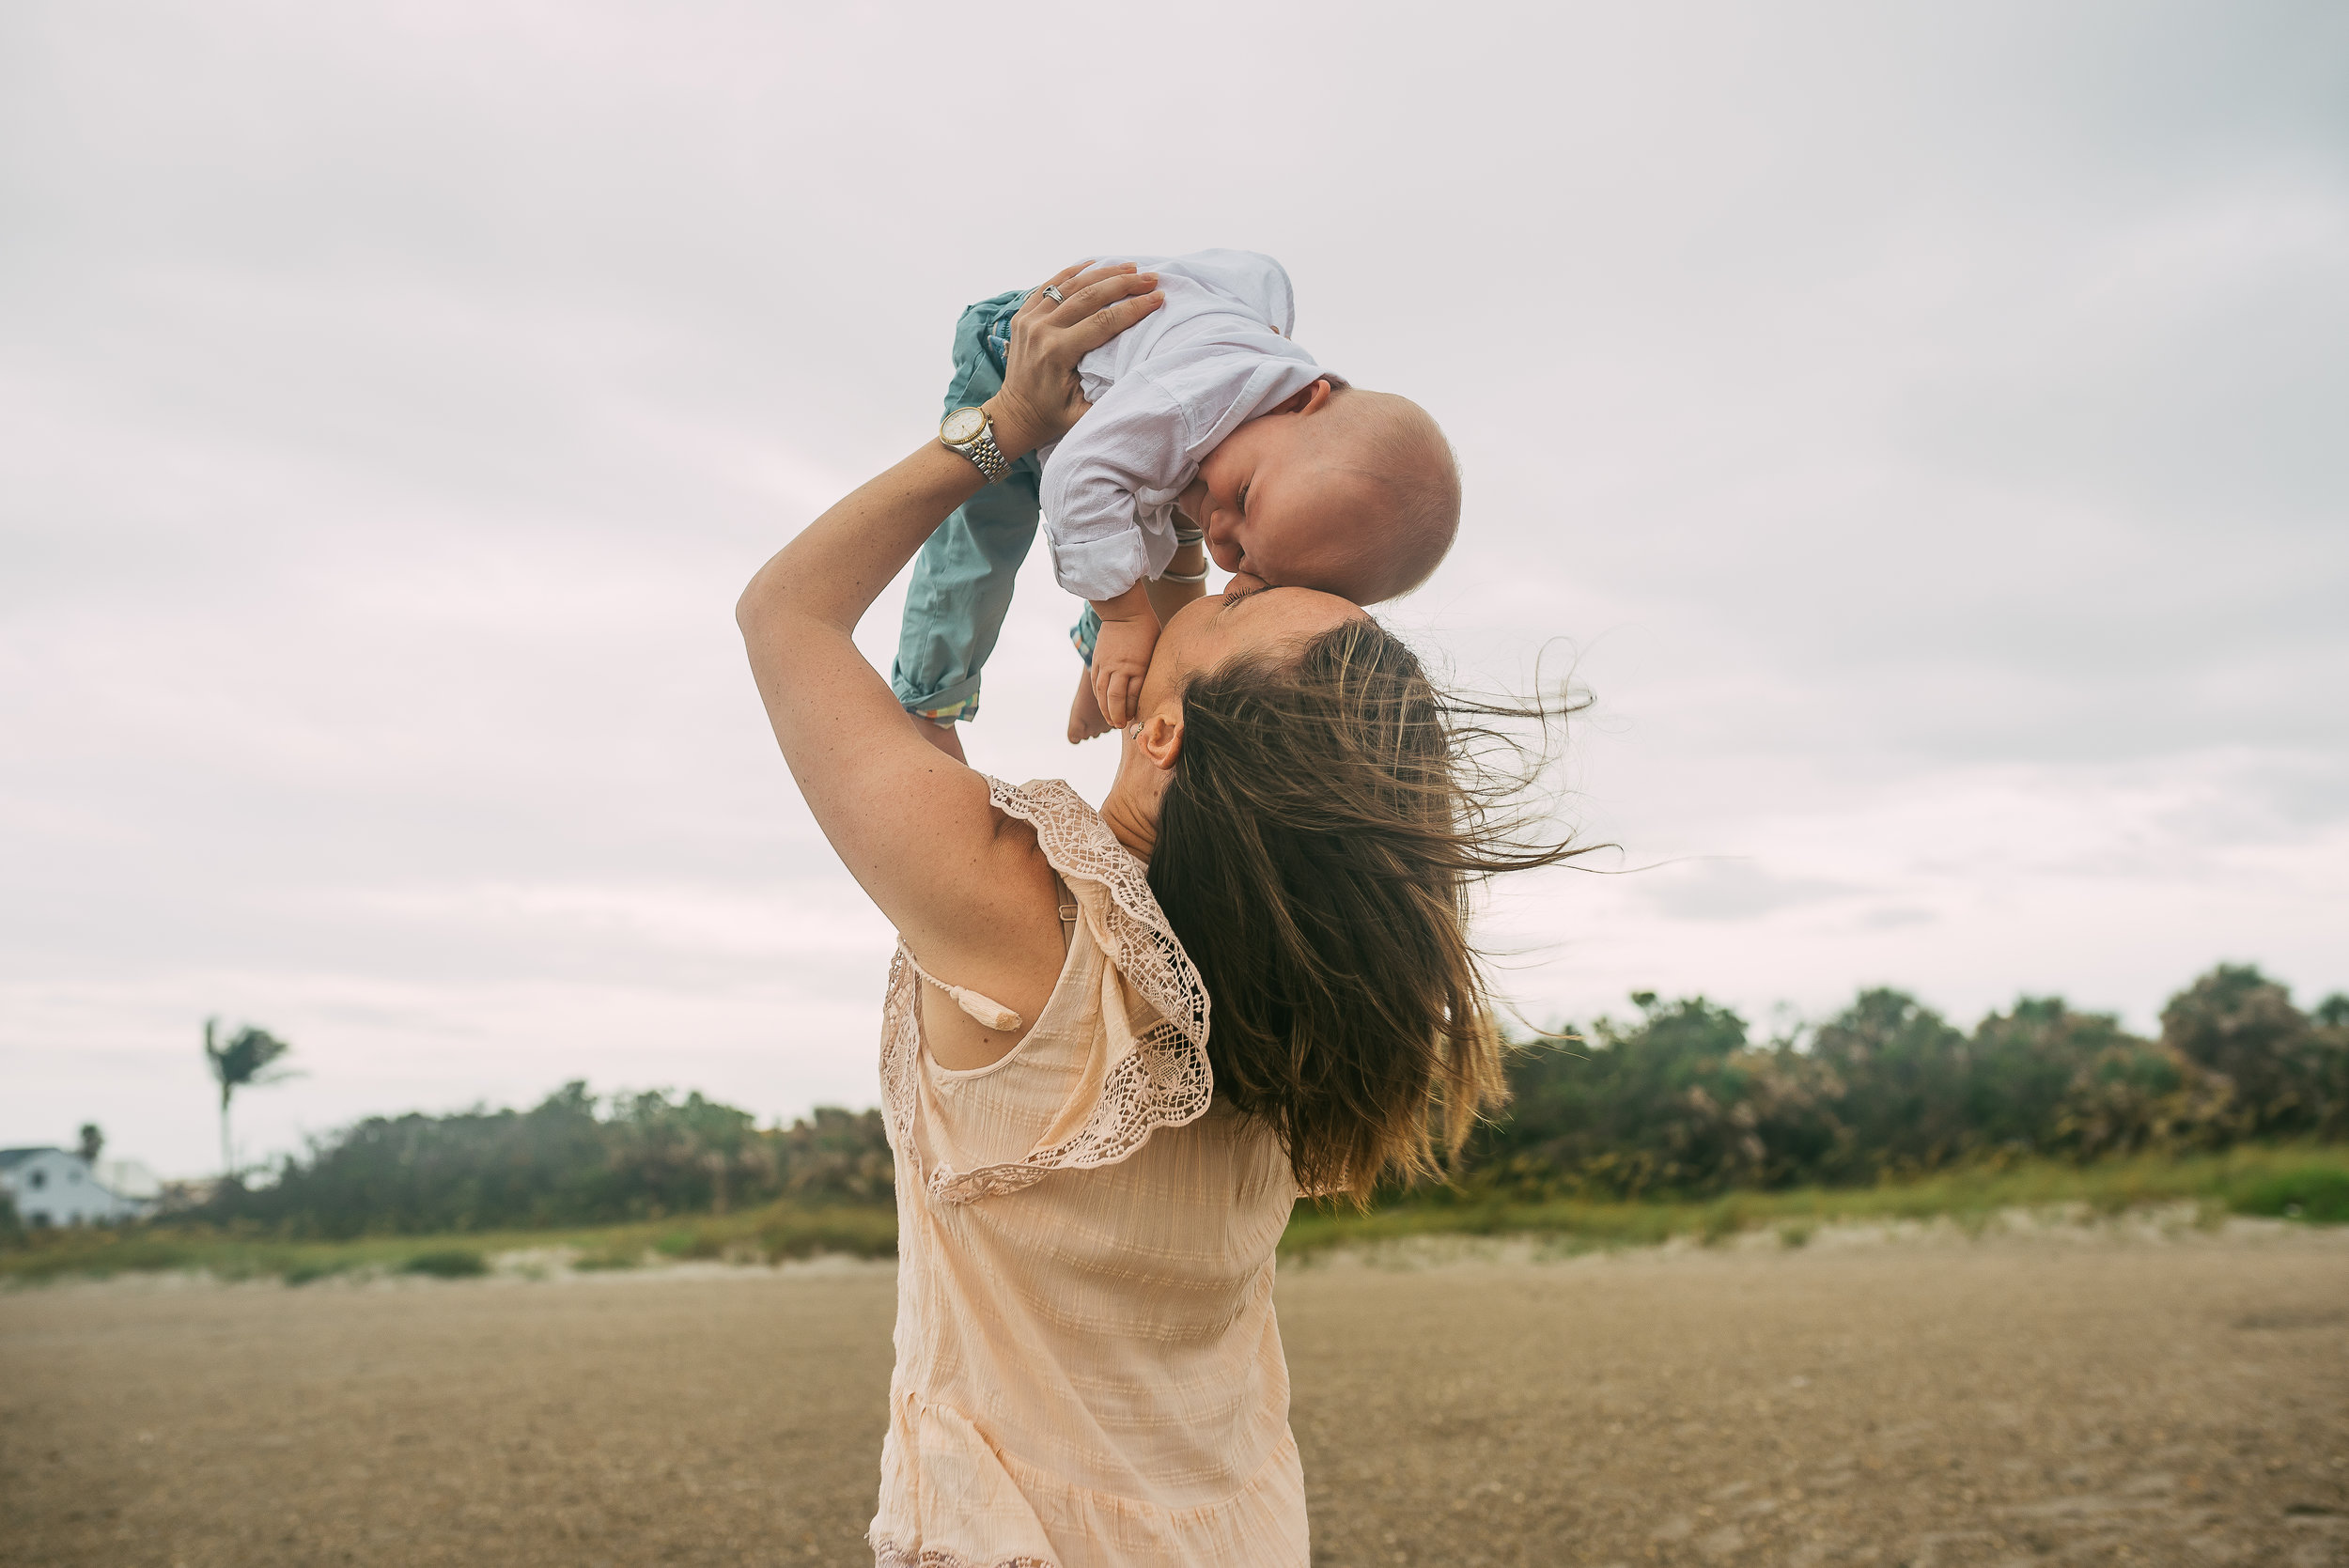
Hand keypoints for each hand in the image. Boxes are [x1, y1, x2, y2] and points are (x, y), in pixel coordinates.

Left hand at [986, 262, 1163, 457]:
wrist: (1015, 414)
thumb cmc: (1054, 416)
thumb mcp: (1083, 414)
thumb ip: (1109, 397)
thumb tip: (1143, 377)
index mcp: (1057, 352)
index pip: (1104, 321)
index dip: (1134, 307)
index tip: (1158, 297)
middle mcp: (1042, 330)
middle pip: (1090, 296)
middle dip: (1125, 284)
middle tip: (1150, 277)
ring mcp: (1029, 319)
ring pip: (1071, 285)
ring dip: (1103, 273)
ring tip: (1130, 267)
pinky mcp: (1023, 315)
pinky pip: (1050, 285)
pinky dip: (1072, 272)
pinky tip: (1094, 263)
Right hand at [1088, 611, 1159, 729]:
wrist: (1125, 611)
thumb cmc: (1147, 631)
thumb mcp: (1155, 651)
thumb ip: (1150, 671)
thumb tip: (1150, 691)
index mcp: (1139, 665)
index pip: (1134, 696)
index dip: (1133, 710)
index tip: (1136, 718)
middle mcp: (1121, 667)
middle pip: (1115, 698)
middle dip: (1117, 715)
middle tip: (1121, 725)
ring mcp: (1107, 663)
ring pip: (1102, 693)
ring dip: (1105, 709)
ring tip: (1111, 720)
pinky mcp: (1098, 659)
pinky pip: (1096, 682)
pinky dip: (1099, 696)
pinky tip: (1103, 704)